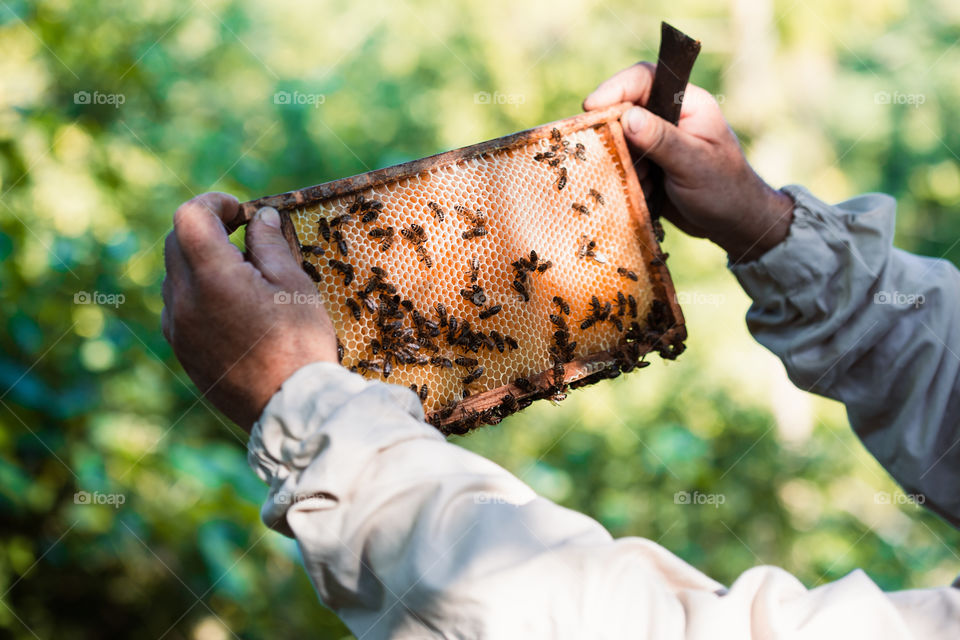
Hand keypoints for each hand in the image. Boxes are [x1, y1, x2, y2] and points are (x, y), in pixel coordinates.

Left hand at [162, 192, 338, 429]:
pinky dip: (198, 292)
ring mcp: (178, 328)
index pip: (190, 216)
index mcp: (213, 277)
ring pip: (175, 274)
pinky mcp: (181, 350)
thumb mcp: (295, 286)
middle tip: (243, 234)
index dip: (214, 203)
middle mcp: (184, 299)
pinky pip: (178, 306)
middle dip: (206, 228)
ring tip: (243, 274)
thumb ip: (270, 244)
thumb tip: (260, 217)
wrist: (288, 408)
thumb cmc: (300, 345)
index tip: (240, 211)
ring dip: (200, 261)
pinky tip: (232, 306)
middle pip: (176, 241)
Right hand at [584, 62, 793, 262]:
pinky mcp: (648, 163)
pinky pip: (622, 163)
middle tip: (609, 157)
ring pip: (619, 139)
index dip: (615, 88)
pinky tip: (644, 193)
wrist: (733, 224)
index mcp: (687, 103)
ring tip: (643, 183)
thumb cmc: (725, 189)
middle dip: (614, 135)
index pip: (644, 79)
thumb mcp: (694, 163)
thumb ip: (662, 139)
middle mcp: (668, 117)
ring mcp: (656, 141)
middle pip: (623, 108)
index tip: (592, 106)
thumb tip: (627, 116)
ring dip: (621, 163)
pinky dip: (625, 178)